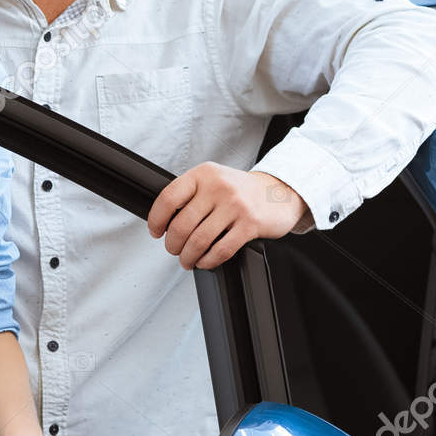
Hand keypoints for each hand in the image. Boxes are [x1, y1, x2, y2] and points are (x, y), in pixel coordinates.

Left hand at [148, 163, 307, 269]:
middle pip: (182, 224)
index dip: (156, 219)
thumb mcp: (213, 180)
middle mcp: (218, 187)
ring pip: (199, 240)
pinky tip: (205, 261)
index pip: (169, 198)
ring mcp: (235, 205)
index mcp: (204, 174)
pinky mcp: (250, 224)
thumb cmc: (241, 191)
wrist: (279, 192)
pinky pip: (221, 250)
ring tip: (187, 259)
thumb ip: (191, 194)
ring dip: (188, 256)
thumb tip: (164, 220)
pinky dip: (208, 261)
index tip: (156, 231)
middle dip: (173, 244)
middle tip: (174, 249)